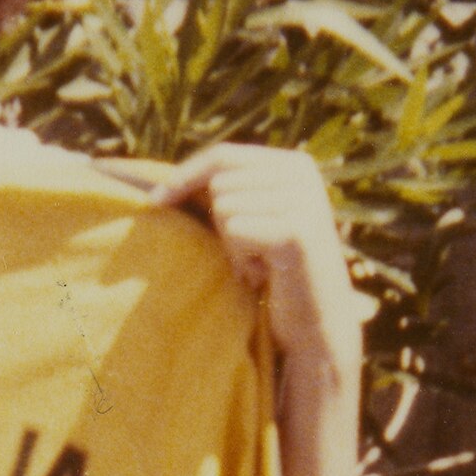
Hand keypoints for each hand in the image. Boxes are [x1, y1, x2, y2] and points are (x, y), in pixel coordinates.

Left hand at [146, 143, 361, 379]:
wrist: (319, 320)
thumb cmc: (278, 271)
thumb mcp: (259, 218)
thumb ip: (230, 190)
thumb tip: (164, 182)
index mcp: (296, 164)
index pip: (224, 156)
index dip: (186, 175)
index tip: (156, 198)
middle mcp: (303, 174)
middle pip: (219, 183)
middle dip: (222, 223)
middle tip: (252, 254)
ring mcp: (302, 201)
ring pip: (223, 207)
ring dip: (233, 245)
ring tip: (261, 264)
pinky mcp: (295, 231)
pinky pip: (235, 231)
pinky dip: (241, 259)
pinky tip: (265, 274)